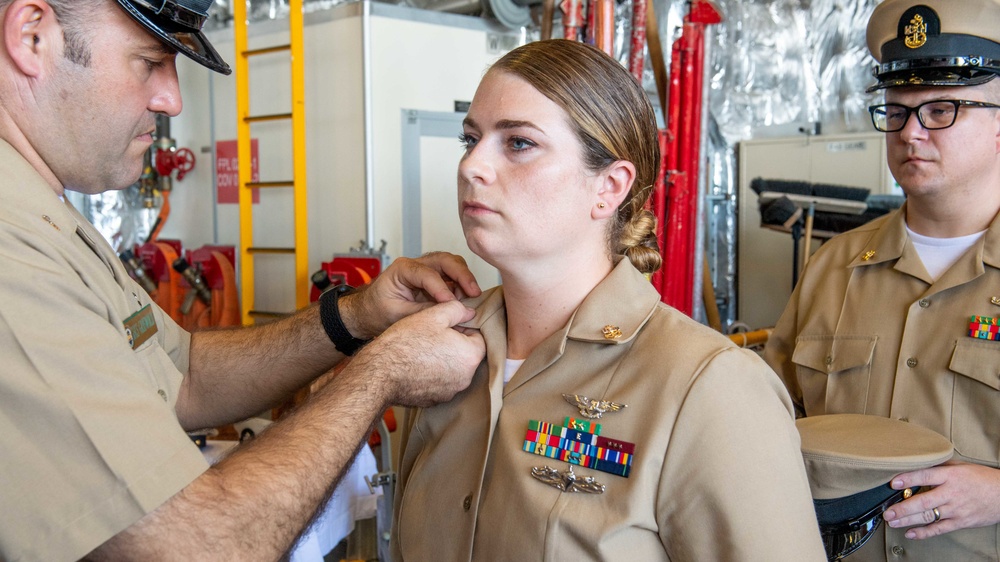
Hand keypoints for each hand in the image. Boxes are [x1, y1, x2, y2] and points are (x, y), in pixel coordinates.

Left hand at [341, 252, 480, 338]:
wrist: (369, 313)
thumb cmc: (377, 311)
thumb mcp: (397, 315)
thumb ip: (423, 312)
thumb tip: (450, 312)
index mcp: (402, 269)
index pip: (427, 273)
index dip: (441, 288)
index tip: (451, 304)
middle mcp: (416, 265)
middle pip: (445, 260)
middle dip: (462, 274)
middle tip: (474, 292)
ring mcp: (426, 271)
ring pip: (452, 265)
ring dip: (464, 279)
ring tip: (470, 297)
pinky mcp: (434, 280)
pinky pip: (452, 277)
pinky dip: (461, 286)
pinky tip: (465, 300)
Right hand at [349, 300, 484, 407]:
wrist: (380, 373)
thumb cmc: (406, 343)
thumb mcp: (433, 315)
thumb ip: (457, 310)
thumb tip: (469, 312)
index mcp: (470, 356)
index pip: (479, 338)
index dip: (463, 328)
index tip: (447, 325)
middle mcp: (465, 378)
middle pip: (466, 355)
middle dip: (454, 345)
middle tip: (432, 335)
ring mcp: (450, 392)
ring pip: (453, 370)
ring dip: (443, 360)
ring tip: (422, 350)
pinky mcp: (435, 400)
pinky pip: (439, 383)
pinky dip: (432, 374)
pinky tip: (416, 365)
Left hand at [883, 462, 999, 538]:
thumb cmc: (980, 478)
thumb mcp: (960, 467)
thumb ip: (939, 468)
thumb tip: (917, 466)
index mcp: (951, 476)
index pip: (926, 476)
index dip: (909, 479)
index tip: (893, 482)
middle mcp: (952, 493)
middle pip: (924, 501)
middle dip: (903, 508)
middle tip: (887, 512)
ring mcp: (956, 509)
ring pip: (929, 516)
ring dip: (908, 520)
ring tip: (892, 522)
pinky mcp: (961, 522)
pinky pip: (940, 529)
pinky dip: (924, 532)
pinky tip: (911, 533)